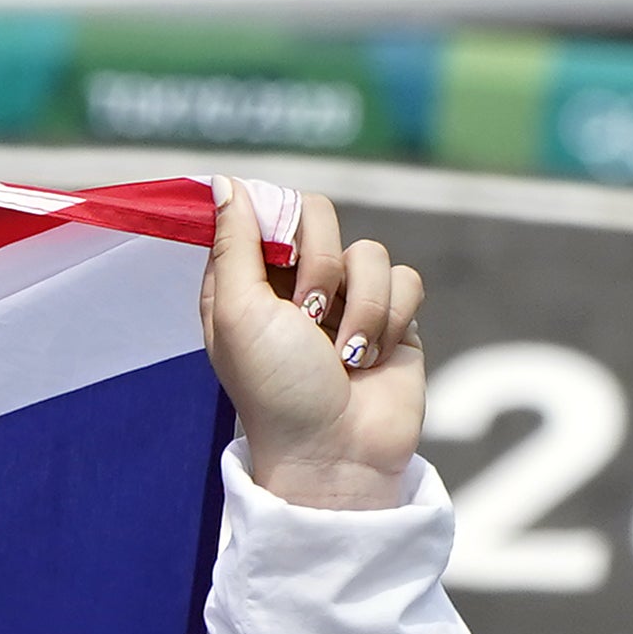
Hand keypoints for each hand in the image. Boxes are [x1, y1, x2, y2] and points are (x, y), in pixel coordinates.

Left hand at [201, 180, 424, 513]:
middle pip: (321, 216)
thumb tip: (225, 182)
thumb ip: (234, 244)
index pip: (263, 212)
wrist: (336, 450)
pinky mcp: (394, 316)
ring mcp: (347, 298)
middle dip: (321, 265)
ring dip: (359, 307)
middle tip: (309, 315)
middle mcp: (294, 285)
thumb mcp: (238, 313)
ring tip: (344, 355)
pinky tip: (372, 359)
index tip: (277, 259)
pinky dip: (391, 320)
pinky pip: (407, 279)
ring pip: (370, 251)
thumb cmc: (276, 388)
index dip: (274, 226)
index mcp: (246, 283)